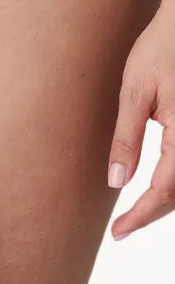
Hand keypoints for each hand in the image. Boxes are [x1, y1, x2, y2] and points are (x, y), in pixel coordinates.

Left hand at [108, 2, 174, 238]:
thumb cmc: (159, 50)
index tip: (118, 232)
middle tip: (123, 228)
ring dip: (167, 201)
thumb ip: (127, 138)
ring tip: (137, 212)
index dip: (141, 215)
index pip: (164, 191)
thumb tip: (116, 181)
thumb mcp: (134, 92)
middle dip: (153, 214)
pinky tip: (158, 186)